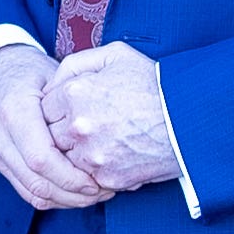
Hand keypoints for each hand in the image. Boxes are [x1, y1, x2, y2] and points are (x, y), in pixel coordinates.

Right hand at [0, 44, 103, 209]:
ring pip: (31, 193)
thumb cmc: (32, 71)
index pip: (41, 158)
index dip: (71, 177)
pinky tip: (76, 191)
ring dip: (66, 200)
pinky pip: (26, 190)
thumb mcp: (56, 73)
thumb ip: (75, 100)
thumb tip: (105, 132)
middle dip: (73, 194)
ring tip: (95, 194)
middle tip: (104, 191)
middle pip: (36, 182)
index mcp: (13, 109)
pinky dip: (54, 197)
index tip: (98, 180)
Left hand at [47, 43, 180, 191]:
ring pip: (64, 160)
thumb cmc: (153, 83)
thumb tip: (53, 82)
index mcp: (75, 93)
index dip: (55, 110)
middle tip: (84, 128)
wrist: (190, 118)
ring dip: (75, 155)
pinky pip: (87, 178)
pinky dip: (95, 171)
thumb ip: (76, 63)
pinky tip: (112, 157)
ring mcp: (92, 155)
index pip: (42, 108)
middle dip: (61, 133)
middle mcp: (78, 126)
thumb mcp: (115, 55)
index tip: (69, 111)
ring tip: (98, 143)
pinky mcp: (107, 178)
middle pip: (49, 136)